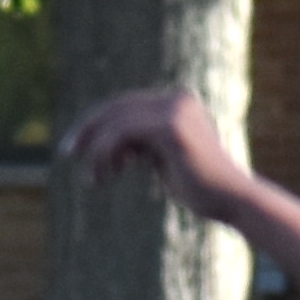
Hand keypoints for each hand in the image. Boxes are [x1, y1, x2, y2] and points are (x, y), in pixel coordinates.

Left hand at [59, 86, 246, 217]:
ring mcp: (174, 110)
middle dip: (88, 130)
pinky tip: (106, 175)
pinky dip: (106, 154)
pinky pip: (123, 134)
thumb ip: (145, 145)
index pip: (126, 104)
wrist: (233, 200)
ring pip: (117, 121)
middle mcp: (176, 99)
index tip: (77, 146)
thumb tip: (116, 146)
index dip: (98, 123)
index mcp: (177, 102)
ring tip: (94, 179)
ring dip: (97, 151)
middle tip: (67, 152)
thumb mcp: (167, 161)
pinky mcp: (171, 127)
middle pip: (117, 106)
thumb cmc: (202, 190)